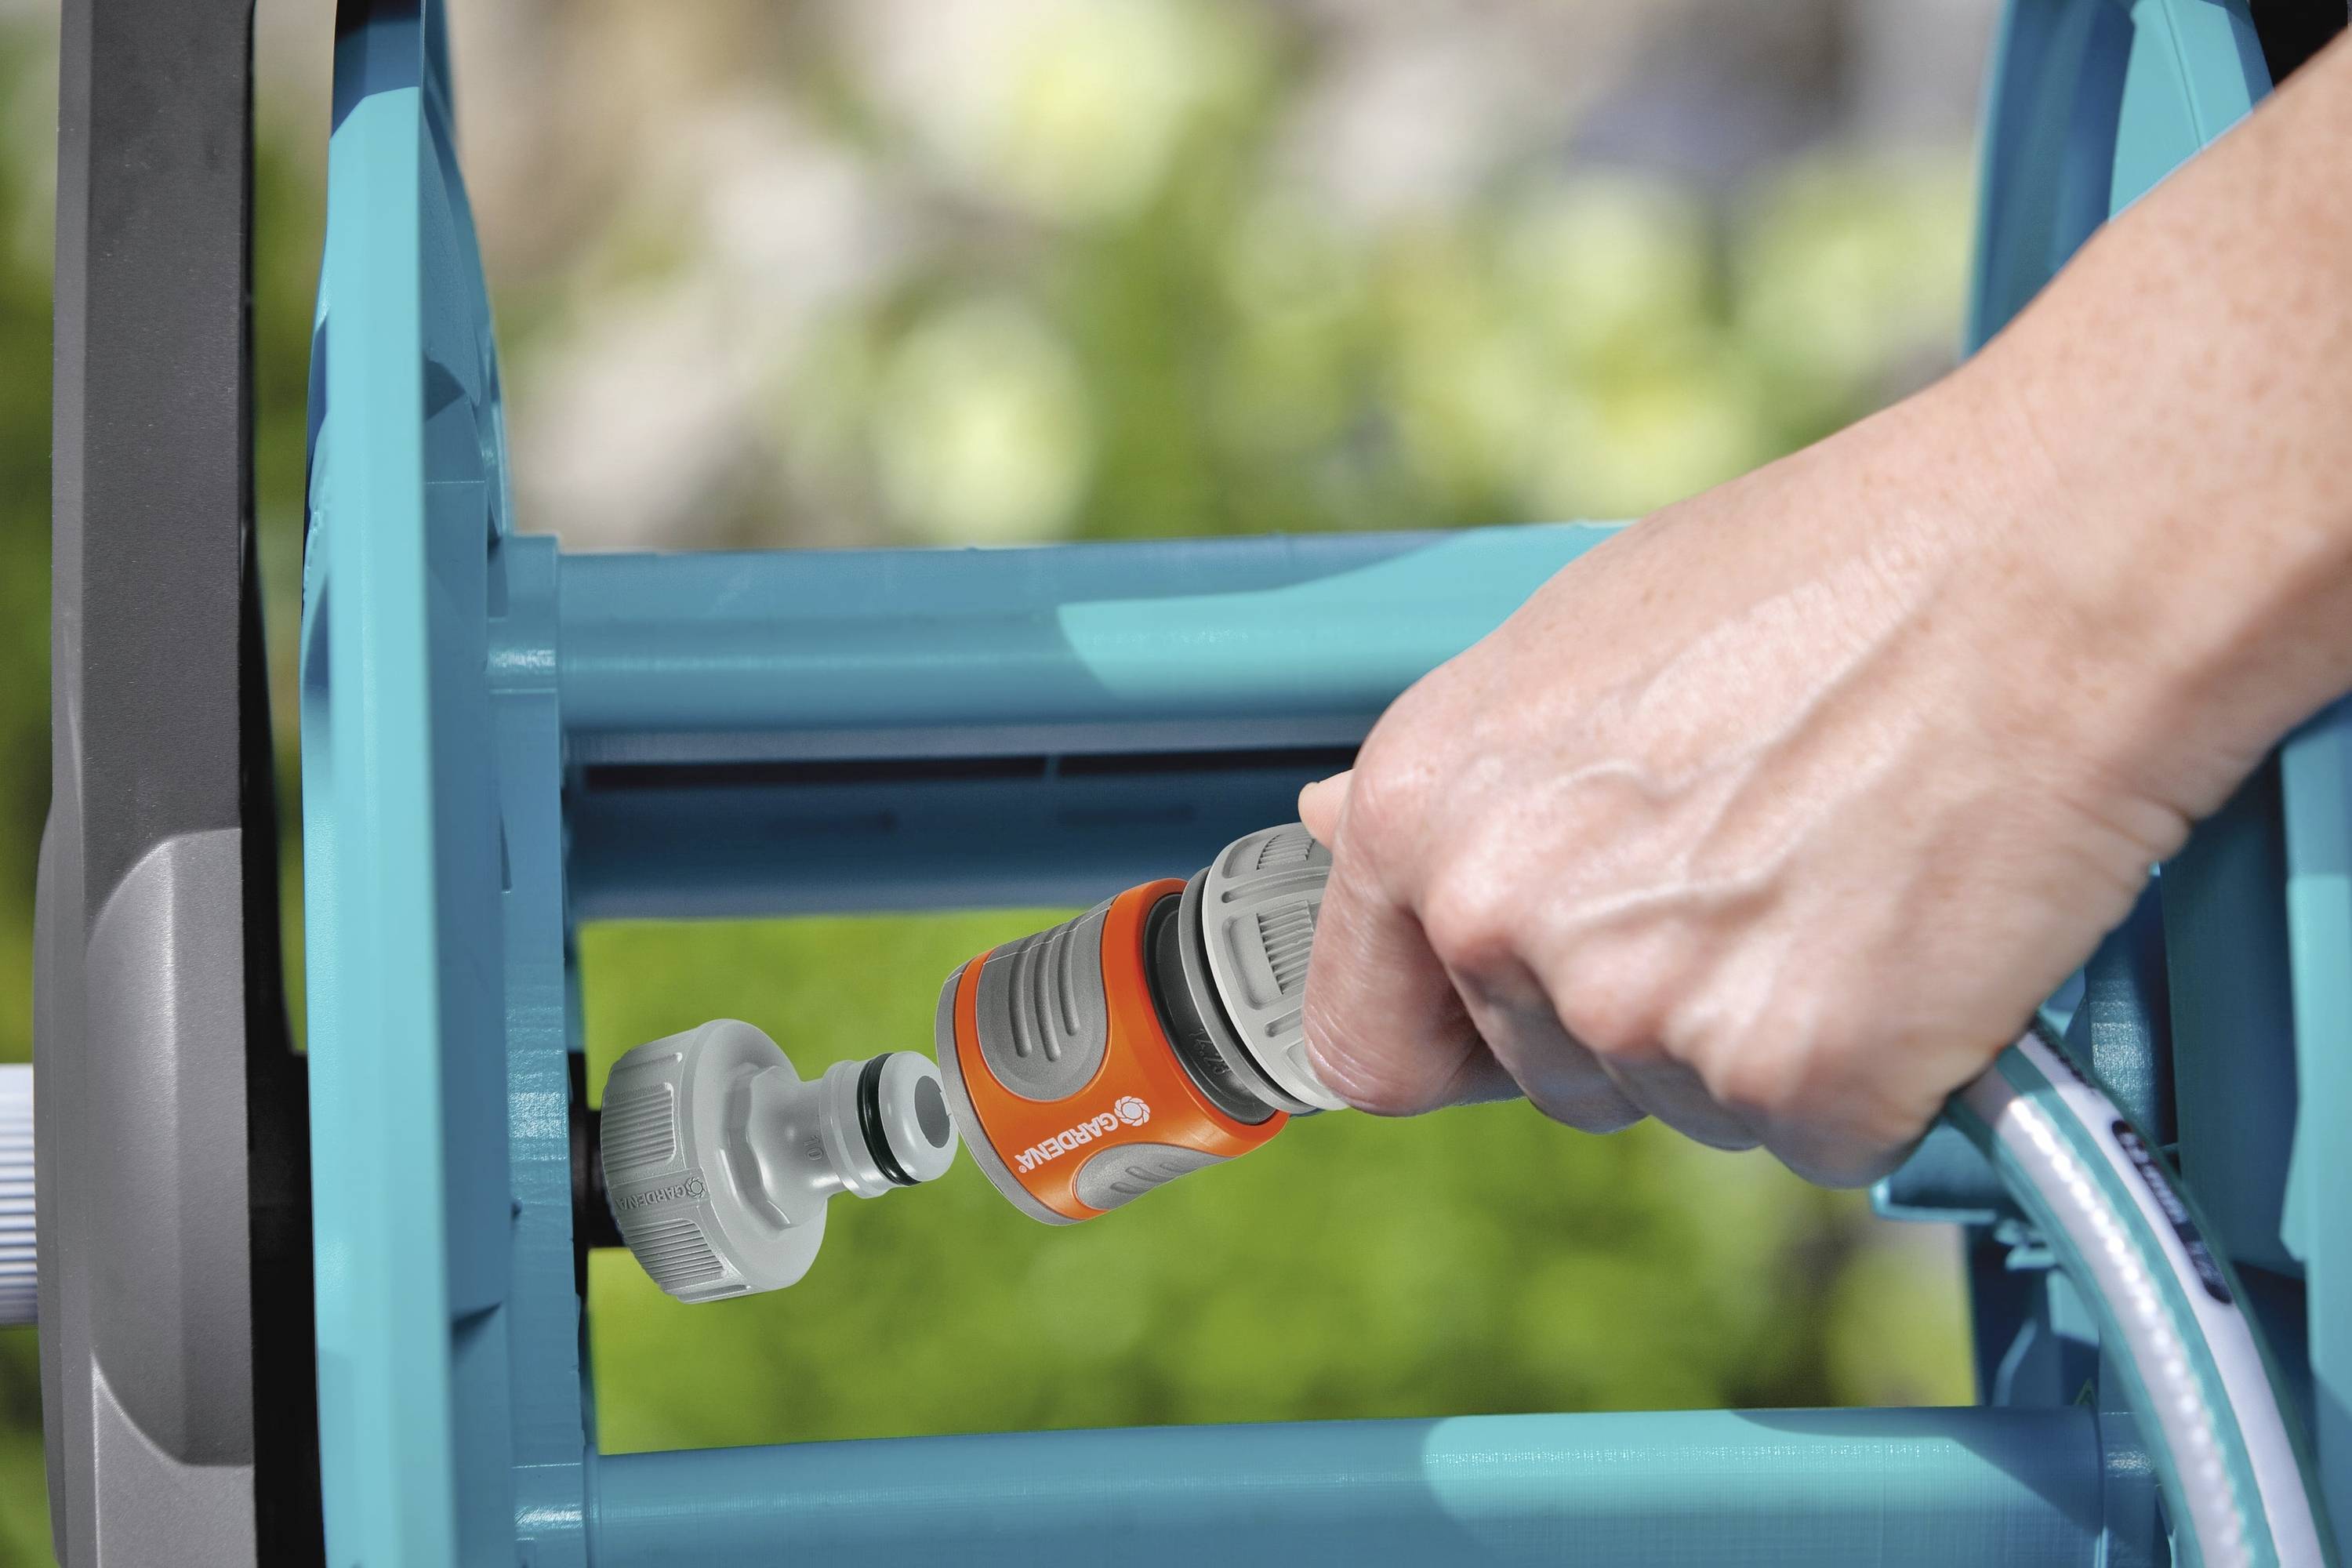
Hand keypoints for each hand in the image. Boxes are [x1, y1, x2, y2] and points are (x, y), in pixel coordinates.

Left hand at [1295, 378, 2199, 1185]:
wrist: (2049, 566)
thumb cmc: (1828, 576)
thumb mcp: (1574, 641)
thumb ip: (1455, 777)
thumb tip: (1341, 829)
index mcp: (1420, 815)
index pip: (1367, 1043)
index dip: (1451, 1042)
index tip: (1512, 1028)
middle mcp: (1502, 920)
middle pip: (1549, 1078)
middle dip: (1640, 1014)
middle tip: (1752, 878)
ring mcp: (1644, 1010)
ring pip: (1686, 1105)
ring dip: (1759, 1037)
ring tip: (1839, 875)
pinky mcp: (1797, 1076)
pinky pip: (1818, 1136)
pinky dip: (1875, 1073)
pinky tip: (1907, 937)